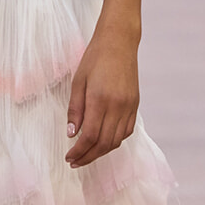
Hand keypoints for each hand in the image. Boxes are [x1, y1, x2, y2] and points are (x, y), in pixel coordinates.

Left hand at [65, 27, 139, 167]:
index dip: (79, 151)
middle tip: (75, 162)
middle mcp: (117, 106)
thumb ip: (75, 109)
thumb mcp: (78, 82)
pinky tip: (103, 142)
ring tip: (87, 155)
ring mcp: (129, 107)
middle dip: (88, 156)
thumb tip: (72, 134)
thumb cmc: (95, 58)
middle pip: (104, 143)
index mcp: (100, 100)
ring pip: (116, 140)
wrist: (119, 42)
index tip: (69, 157)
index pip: (90, 136)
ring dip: (101, 152)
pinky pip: (126, 131)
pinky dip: (114, 141)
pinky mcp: (135, 105)